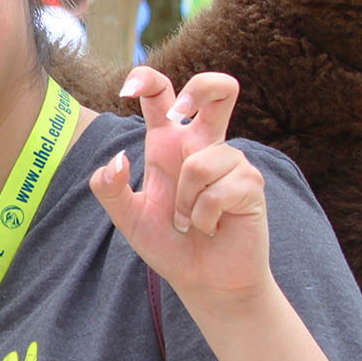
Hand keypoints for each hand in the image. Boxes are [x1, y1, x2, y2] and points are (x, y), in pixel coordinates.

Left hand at [89, 68, 275, 313]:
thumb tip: (117, 160)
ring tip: (190, 221)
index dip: (147, 80)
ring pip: (201, 162)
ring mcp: (231, 163)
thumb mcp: (128, 218)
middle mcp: (202, 146)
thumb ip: (110, 189)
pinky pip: (219, 190)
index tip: (128, 89)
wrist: (204, 280)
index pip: (162, 97)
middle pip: (219, 90)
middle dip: (204, 86)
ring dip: (186, 201)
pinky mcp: (251, 185)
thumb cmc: (168, 245)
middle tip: (179, 113)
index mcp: (168, 144)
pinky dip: (205, 216)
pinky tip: (210, 227)